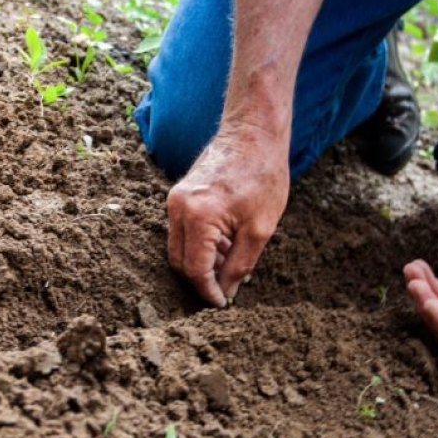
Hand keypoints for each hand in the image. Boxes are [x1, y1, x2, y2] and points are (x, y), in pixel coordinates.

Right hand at [166, 126, 289, 306]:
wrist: (253, 133)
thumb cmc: (263, 175)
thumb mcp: (260, 228)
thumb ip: (240, 265)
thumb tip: (227, 291)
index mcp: (198, 217)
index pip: (195, 269)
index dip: (208, 292)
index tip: (222, 304)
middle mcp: (178, 208)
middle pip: (180, 261)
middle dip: (201, 280)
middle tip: (226, 289)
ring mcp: (175, 200)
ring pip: (179, 247)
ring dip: (201, 262)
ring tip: (232, 263)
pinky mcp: (179, 195)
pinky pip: (182, 231)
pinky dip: (200, 245)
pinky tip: (225, 245)